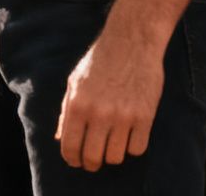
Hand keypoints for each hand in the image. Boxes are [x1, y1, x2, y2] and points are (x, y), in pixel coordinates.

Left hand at [55, 34, 165, 170]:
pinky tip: (130, 135)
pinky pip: (137, 149)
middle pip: (93, 157)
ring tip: (112, 143)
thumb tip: (60, 139)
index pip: (70, 147)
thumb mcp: (75, 82)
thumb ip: (66, 112)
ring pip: (116, 157)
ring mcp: (123, 116)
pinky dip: (133, 146)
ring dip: (113, 154)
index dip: (72, 159)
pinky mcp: (145, 116)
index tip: (76, 161)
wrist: (132, 41)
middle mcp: (99, 113)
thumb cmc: (100, 61)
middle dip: (91, 163)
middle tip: (94, 160)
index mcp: (77, 104)